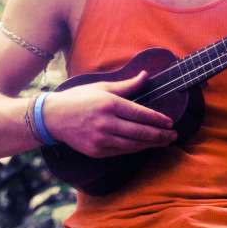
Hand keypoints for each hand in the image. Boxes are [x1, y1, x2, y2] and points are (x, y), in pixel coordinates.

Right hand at [42, 71, 176, 157]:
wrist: (53, 117)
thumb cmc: (79, 98)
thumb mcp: (102, 87)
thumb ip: (127, 85)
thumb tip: (145, 76)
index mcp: (109, 104)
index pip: (140, 113)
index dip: (157, 119)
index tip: (169, 122)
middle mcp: (106, 122)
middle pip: (140, 132)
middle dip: (159, 135)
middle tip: (173, 135)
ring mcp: (100, 139)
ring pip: (132, 145)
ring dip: (150, 144)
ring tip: (163, 142)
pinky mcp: (96, 151)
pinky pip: (121, 151)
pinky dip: (135, 149)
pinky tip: (144, 146)